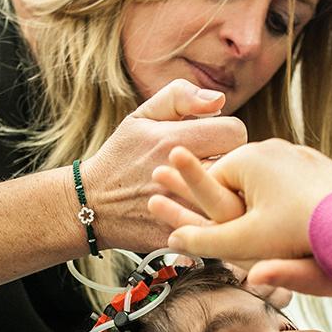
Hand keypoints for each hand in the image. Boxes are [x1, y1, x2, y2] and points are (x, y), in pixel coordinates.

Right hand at [80, 79, 245, 251]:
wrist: (93, 206)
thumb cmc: (121, 156)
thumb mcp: (142, 116)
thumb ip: (180, 97)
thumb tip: (218, 100)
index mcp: (174, 142)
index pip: (235, 132)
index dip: (227, 134)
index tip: (214, 141)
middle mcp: (181, 177)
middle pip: (238, 166)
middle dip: (230, 164)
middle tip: (213, 166)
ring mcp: (183, 211)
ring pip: (233, 199)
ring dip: (228, 193)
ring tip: (212, 188)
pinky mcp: (184, 235)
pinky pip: (220, 227)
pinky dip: (218, 219)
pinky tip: (204, 211)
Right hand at [148, 139, 331, 295]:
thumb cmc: (296, 235)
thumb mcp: (243, 243)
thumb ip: (203, 242)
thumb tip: (171, 242)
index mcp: (246, 158)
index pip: (211, 184)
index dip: (211, 214)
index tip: (225, 238)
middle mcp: (271, 146)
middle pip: (238, 183)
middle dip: (239, 211)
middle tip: (256, 241)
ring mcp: (299, 153)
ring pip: (266, 184)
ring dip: (265, 207)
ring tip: (281, 236)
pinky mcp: (321, 165)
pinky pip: (292, 184)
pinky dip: (290, 202)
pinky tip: (301, 226)